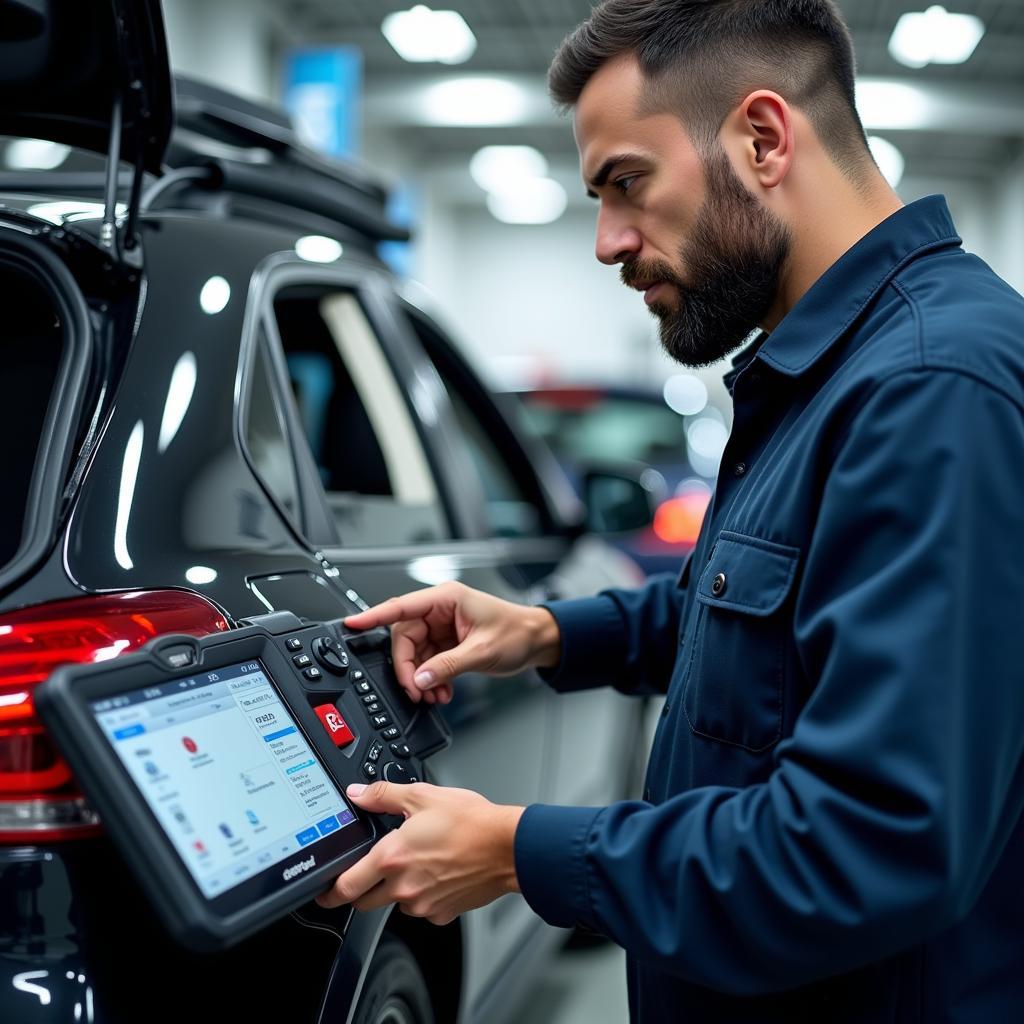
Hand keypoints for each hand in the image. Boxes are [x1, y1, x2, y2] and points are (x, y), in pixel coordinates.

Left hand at [315, 781, 523, 925]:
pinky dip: (423, 895)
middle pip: (364, 901)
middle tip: (370, 870)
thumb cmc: (471, 822)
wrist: (507, 847)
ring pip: (395, 903)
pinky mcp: (441, 914)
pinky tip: (437, 872)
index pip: (346, 886)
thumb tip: (358, 794)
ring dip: (396, 889)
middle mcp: (403, 887)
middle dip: (361, 888)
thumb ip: (383, 795)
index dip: (329, 891)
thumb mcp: (423, 796)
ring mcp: (422, 904)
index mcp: (392, 857)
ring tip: (417, 861)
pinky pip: (422, 908)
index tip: (325, 891)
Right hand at [343, 582, 560, 704]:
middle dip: (407, 667)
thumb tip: (419, 679)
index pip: (400, 606)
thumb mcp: (481, 652)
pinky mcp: (447, 642)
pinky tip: (441, 690)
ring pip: (414, 654)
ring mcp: (442, 627)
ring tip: (433, 695)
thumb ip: (447, 666)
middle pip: (403, 638)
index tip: (352, 625)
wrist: (537, 642)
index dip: (373, 616)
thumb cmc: (517, 632)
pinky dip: (430, 678)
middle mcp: (440, 610)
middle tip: (416, 690)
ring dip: (420, 678)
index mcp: (446, 599)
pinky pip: (426, 662)